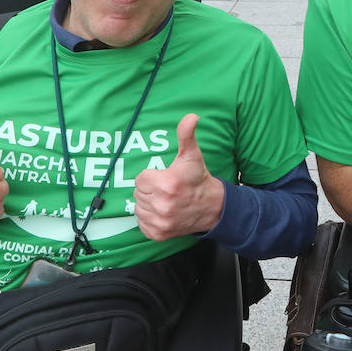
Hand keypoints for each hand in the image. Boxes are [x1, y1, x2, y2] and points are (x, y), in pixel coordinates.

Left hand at [132, 114, 224, 240]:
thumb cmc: (198, 179)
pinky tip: (163, 212)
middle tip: (167, 189)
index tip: (165, 178)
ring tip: (165, 200)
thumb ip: (186, 135)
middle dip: (150, 190)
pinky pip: (141, 223)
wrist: (212, 207)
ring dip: (149, 204)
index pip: (141, 179)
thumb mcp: (191, 155)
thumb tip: (191, 117)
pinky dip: (149, 218)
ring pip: (139, 208)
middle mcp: (162, 205)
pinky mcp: (159, 233)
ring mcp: (160, 221)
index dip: (152, 177)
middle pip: (139, 193)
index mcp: (167, 184)